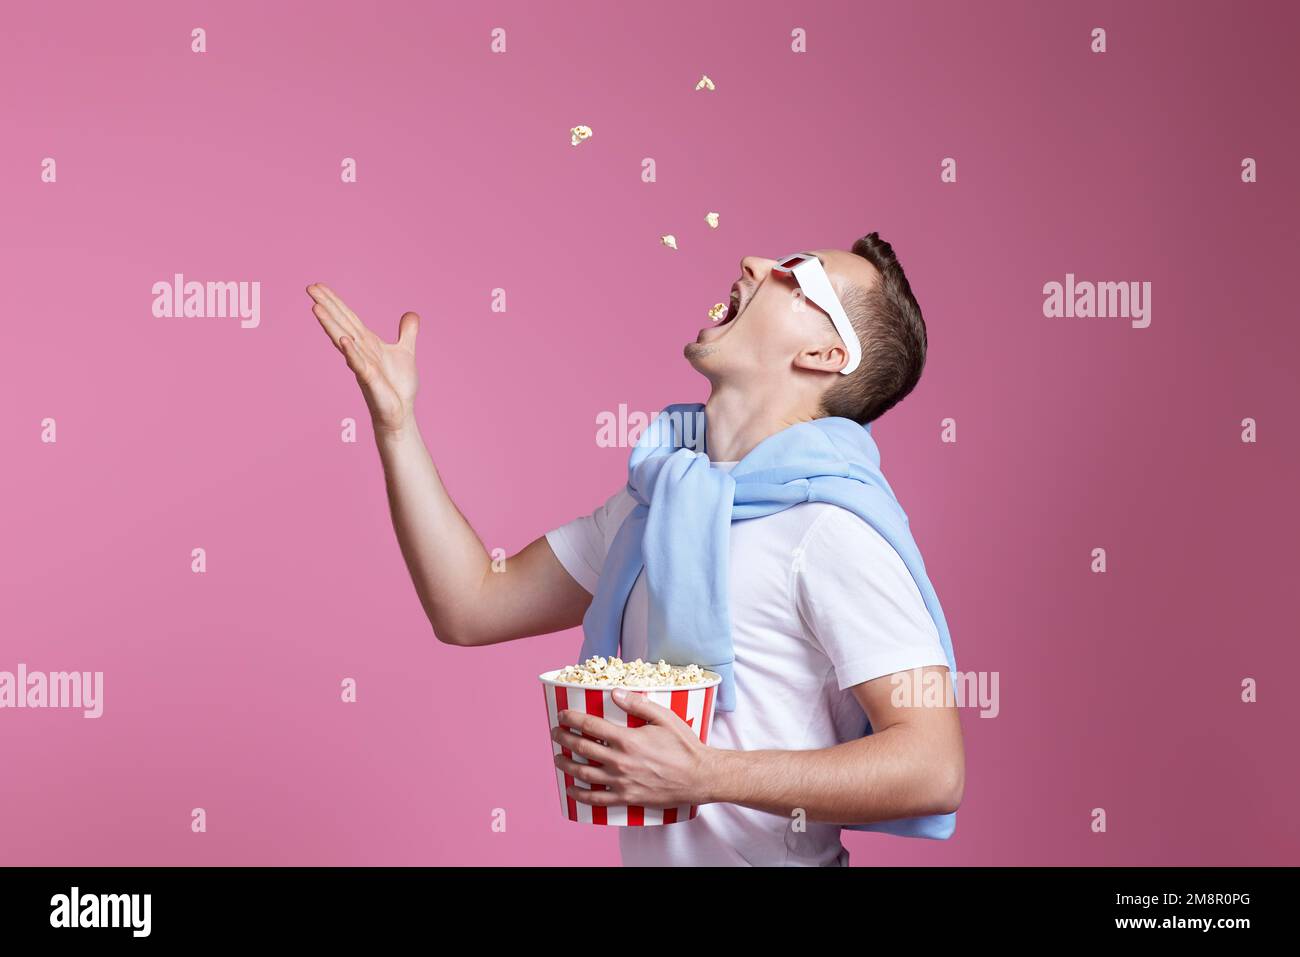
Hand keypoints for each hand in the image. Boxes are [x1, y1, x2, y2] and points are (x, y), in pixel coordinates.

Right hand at [307, 283, 418, 434]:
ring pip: (343, 341)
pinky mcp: (370, 380)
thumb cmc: (397, 385)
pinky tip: (344, 339)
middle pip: (341, 323)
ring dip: (330, 325)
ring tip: (315, 307)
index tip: (318, 286)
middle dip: (326, 306)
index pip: (348, 317)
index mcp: (367, 343)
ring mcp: (362, 365)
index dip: (334, 301)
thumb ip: (407, 333)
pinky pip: (359, 364)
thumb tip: (411, 314)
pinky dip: (352, 352)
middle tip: (309, 288)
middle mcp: (360, 351)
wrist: (400, 412)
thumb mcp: (405, 352)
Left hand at [552, 688, 713, 808]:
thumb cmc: (684, 746)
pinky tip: (571, 790)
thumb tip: (614, 693)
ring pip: (584, 773)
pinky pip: (597, 799)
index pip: (590, 726)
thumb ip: (638, 704)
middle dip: (564, 738)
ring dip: (566, 765)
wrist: (699, 777)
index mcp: (627, 739)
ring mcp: (621, 782)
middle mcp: (620, 761)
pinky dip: (580, 795)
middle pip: (582, 748)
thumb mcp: (664, 718)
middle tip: (555, 733)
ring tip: (557, 758)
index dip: (572, 718)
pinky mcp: (626, 798)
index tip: (562, 714)